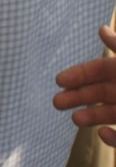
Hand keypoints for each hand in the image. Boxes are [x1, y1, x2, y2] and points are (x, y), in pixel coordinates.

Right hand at [54, 24, 115, 146]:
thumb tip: (101, 28)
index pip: (97, 71)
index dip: (77, 75)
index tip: (58, 80)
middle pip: (97, 93)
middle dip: (76, 97)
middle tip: (56, 103)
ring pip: (107, 114)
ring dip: (89, 116)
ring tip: (75, 120)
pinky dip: (112, 139)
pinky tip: (102, 134)